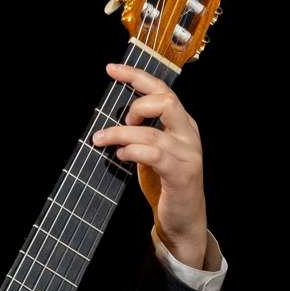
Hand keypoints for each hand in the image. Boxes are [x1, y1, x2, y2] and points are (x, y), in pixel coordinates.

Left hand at [89, 62, 210, 269]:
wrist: (183, 221)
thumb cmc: (165, 184)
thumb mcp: (153, 151)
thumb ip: (141, 131)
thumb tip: (111, 117)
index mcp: (182, 124)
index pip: (162, 90)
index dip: (136, 77)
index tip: (111, 69)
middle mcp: (188, 134)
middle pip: (166, 101)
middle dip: (137, 105)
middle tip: (120, 120)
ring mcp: (187, 154)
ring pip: (153, 132)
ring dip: (121, 134)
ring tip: (101, 140)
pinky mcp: (181, 174)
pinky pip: (154, 155)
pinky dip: (133, 151)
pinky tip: (120, 155)